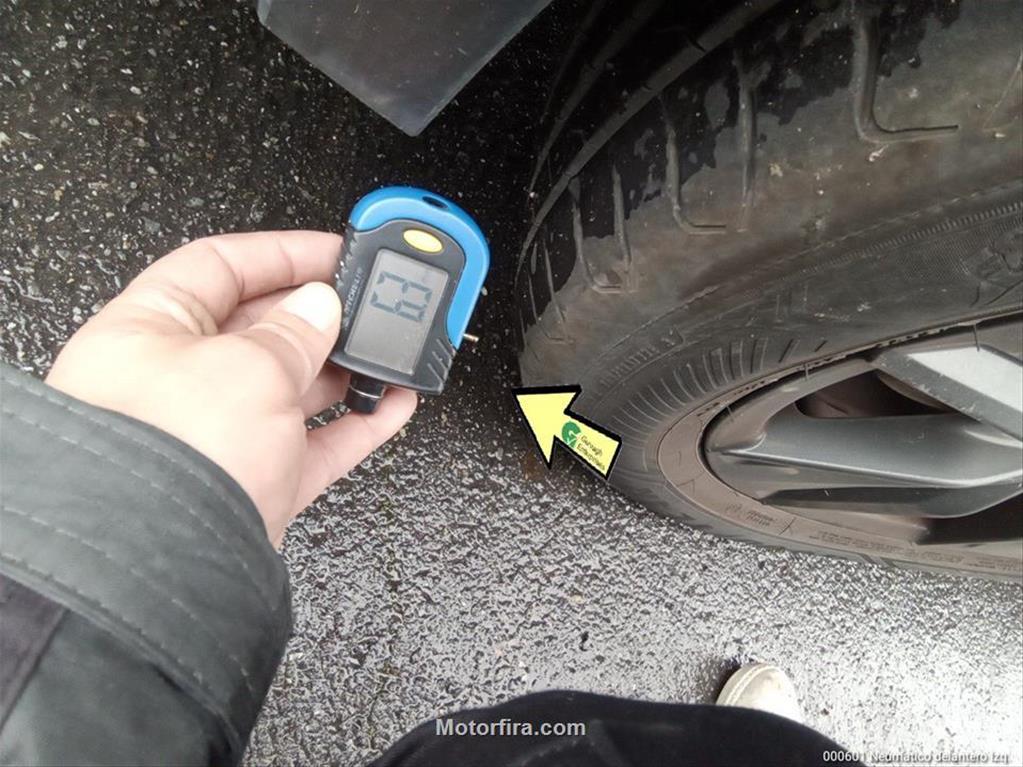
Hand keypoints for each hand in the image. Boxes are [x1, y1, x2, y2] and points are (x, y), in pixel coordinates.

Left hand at [45, 231, 416, 545]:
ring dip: (345, 370)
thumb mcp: (245, 368)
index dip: (281, 253)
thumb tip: (319, 308)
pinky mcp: (250, 483)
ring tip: (389, 354)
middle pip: (260, 328)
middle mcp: (175, 383)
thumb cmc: (167, 464)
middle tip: (367, 306)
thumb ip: (291, 331)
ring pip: (292, 388)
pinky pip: (313, 443)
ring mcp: (214, 436)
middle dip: (318, 316)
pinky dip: (356, 424)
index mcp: (147, 332)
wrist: (167, 573)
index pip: (218, 266)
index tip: (333, 252)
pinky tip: (394, 405)